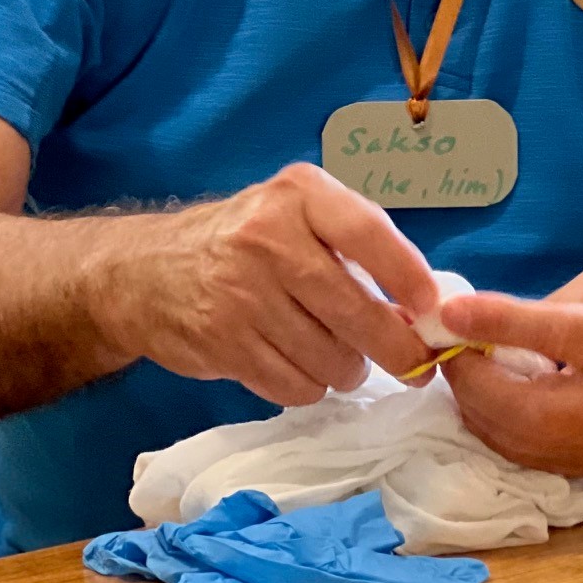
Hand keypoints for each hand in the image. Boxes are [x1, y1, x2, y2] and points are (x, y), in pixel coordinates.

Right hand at [111, 163, 439, 404]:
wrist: (147, 272)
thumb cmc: (246, 242)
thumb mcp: (297, 218)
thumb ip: (357, 251)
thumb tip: (424, 312)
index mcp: (298, 195)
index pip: (368, 232)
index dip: (409, 276)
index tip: (434, 311)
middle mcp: (267, 237)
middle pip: (354, 309)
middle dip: (396, 348)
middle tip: (415, 364)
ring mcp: (241, 292)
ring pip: (329, 357)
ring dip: (348, 370)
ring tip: (342, 358)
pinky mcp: (222, 342)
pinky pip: (293, 385)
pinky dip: (310, 387)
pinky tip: (303, 367)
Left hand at [438, 263, 582, 475]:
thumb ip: (562, 299)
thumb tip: (497, 322)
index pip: (556, 334)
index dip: (498, 323)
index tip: (448, 312)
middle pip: (522, 404)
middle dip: (469, 377)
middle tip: (445, 346)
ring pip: (515, 440)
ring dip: (474, 405)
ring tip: (462, 369)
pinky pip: (524, 456)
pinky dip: (494, 427)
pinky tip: (486, 399)